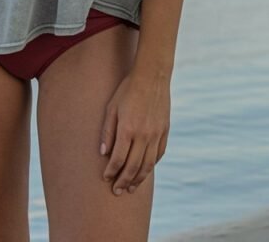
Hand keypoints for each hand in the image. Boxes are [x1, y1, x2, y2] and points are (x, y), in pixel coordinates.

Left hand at [98, 69, 169, 194]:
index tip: (105, 179)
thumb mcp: (112, 107)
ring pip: (147, 165)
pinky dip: (151, 166)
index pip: (118, 158)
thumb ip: (107, 131)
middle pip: (132, 166)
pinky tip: (145, 171)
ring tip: (131, 188)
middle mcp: (143, 135)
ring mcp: (156, 134)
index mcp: (127, 128)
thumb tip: (103, 154)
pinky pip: (158, 155)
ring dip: (138, 179)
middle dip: (123, 181)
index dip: (111, 171)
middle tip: (117, 191)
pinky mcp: (165, 132)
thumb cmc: (127, 90)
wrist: (152, 77)